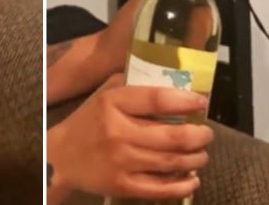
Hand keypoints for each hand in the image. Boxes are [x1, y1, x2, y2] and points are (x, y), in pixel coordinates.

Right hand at [47, 74, 212, 200]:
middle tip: (207, 134)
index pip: (158, 99)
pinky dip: (182, 185)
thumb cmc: (89, 121)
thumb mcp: (105, 94)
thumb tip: (171, 81)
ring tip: (202, 154)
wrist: (61, 156)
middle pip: (173, 136)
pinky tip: (192, 178)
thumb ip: (132, 84)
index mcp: (113, 103)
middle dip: (199, 136)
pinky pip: (160, 188)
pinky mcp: (122, 185)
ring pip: (171, 162)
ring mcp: (121, 161)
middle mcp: (118, 132)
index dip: (186, 100)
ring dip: (196, 159)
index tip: (201, 102)